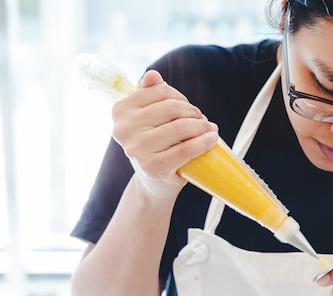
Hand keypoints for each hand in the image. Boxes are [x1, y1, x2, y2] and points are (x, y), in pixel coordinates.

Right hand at [111, 70, 218, 199]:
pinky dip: (204, 142)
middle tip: (202, 120)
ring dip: (202, 126)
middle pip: (172, 108)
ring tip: (209, 129)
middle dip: (193, 112)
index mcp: (120, 111)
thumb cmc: (155, 145)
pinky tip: (212, 139)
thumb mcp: (149, 119)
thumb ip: (150, 95)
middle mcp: (123, 129)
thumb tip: (153, 75)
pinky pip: (186, 148)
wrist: (153, 183)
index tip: (188, 108)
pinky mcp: (153, 166)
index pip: (160, 91)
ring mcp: (137, 149)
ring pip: (181, 127)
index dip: (180, 97)